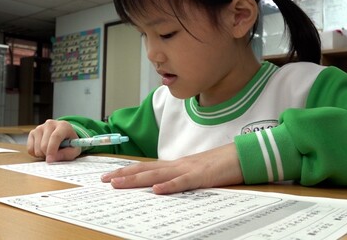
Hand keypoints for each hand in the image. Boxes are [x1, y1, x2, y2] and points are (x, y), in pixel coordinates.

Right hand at [27, 119, 81, 162]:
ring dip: (43, 155)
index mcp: (63, 126)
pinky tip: (43, 150)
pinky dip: (36, 154)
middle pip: (44, 144)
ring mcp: (40, 127)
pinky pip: (30, 149)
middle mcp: (50, 124)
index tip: (50, 160)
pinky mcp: (32, 132)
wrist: (64, 136)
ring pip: (37, 148)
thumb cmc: (70, 143)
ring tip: (50, 151)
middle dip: (48, 155)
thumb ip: (67, 154)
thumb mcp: (75, 150)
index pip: (56, 137)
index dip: (52, 149)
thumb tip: (52, 158)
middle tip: (55, 156)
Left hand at [101, 144, 243, 193]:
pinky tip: (156, 191)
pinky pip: (183, 182)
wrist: (242, 155)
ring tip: (119, 184)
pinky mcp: (202, 176)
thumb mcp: (195, 172)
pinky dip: (169, 186)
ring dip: (137, 180)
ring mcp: (189, 169)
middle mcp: (178, 165)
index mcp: (176, 165)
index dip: (127, 171)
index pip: (147, 167)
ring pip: (158, 175)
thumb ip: (180, 178)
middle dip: (124, 175)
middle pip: (146, 170)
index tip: (110, 176)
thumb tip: (163, 187)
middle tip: (104, 180)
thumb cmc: (220, 165)